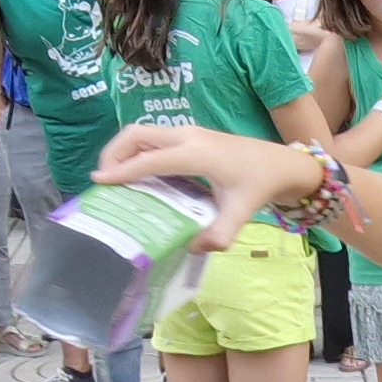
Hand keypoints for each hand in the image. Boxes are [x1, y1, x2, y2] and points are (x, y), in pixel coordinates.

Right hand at [89, 122, 304, 248]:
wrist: (282, 162)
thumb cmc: (260, 184)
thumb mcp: (242, 211)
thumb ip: (220, 233)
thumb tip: (195, 249)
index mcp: (196, 153)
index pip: (149, 160)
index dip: (122, 171)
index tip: (99, 182)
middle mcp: (187, 136)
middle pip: (136, 134)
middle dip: (113, 153)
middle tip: (103, 180)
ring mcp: (188, 132)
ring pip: (142, 132)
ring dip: (123, 150)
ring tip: (114, 178)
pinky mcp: (189, 135)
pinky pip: (153, 137)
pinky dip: (137, 151)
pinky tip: (137, 175)